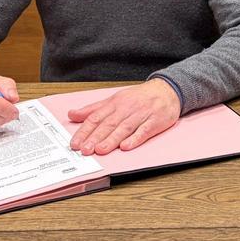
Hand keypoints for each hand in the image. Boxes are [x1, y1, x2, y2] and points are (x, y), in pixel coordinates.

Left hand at [67, 79, 181, 154]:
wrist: (166, 90)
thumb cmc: (139, 97)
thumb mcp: (114, 99)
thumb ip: (93, 109)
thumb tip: (72, 114)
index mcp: (115, 103)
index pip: (96, 117)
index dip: (85, 131)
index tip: (75, 143)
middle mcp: (126, 108)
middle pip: (109, 124)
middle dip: (96, 137)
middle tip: (85, 150)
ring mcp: (141, 115)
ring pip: (124, 128)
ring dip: (112, 140)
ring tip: (101, 150)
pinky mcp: (155, 121)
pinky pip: (144, 131)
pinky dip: (135, 139)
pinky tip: (126, 147)